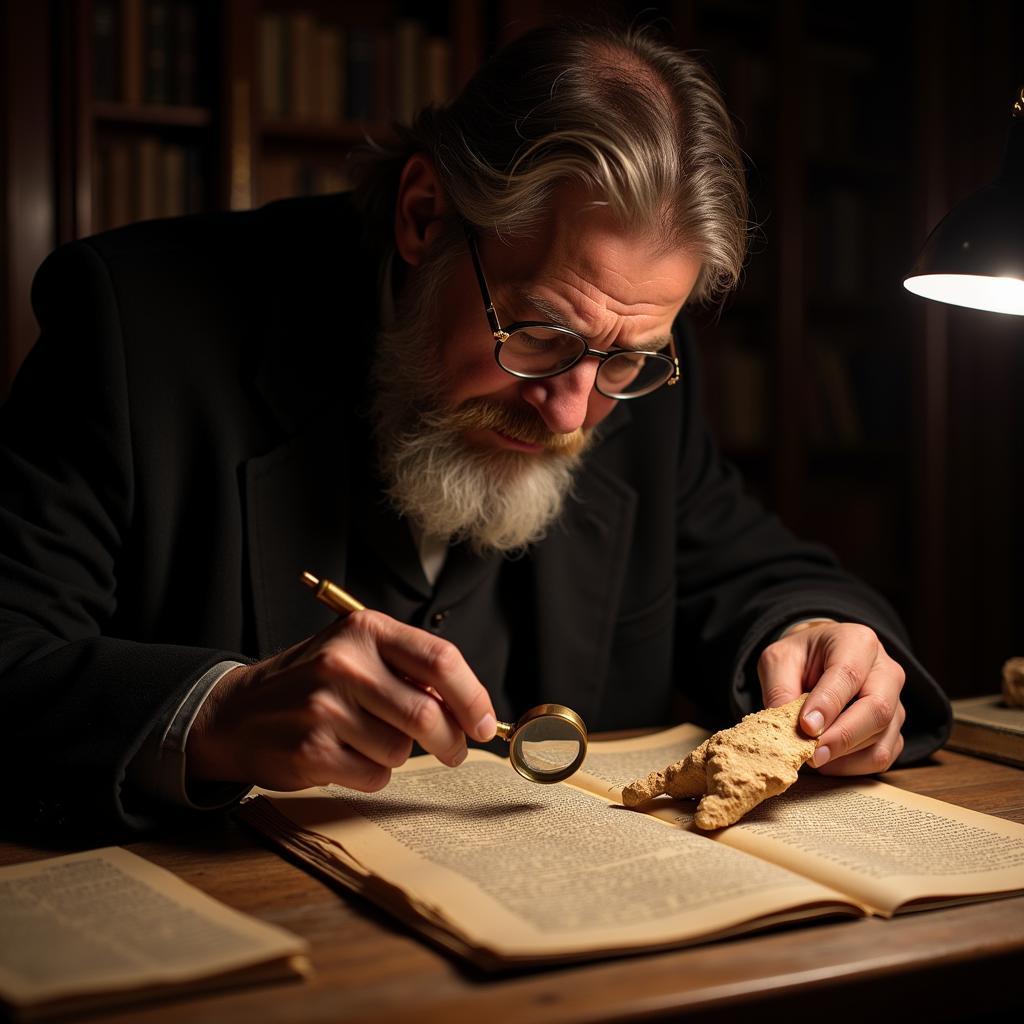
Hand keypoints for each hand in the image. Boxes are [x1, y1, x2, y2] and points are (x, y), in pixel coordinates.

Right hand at [186, 610, 497, 792]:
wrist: (237, 712)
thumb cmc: (312, 683)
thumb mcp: (357, 654)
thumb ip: (409, 670)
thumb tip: (469, 709)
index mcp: (364, 630)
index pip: (440, 660)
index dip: (473, 696)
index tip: (485, 722)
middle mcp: (344, 663)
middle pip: (427, 713)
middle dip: (451, 741)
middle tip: (453, 750)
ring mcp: (324, 707)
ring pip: (401, 750)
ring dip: (398, 756)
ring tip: (368, 741)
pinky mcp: (311, 750)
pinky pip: (374, 776)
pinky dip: (372, 775)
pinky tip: (345, 757)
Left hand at [757, 620, 905, 774]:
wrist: (819, 659)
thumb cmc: (800, 658)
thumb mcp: (778, 659)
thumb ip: (779, 689)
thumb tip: (786, 731)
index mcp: (857, 642)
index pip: (849, 674)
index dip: (828, 704)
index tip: (806, 726)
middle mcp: (886, 671)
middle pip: (877, 710)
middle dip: (842, 737)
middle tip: (811, 754)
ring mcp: (896, 703)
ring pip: (880, 739)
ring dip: (844, 756)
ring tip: (811, 756)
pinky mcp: (893, 730)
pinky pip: (881, 757)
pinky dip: (853, 767)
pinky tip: (827, 762)